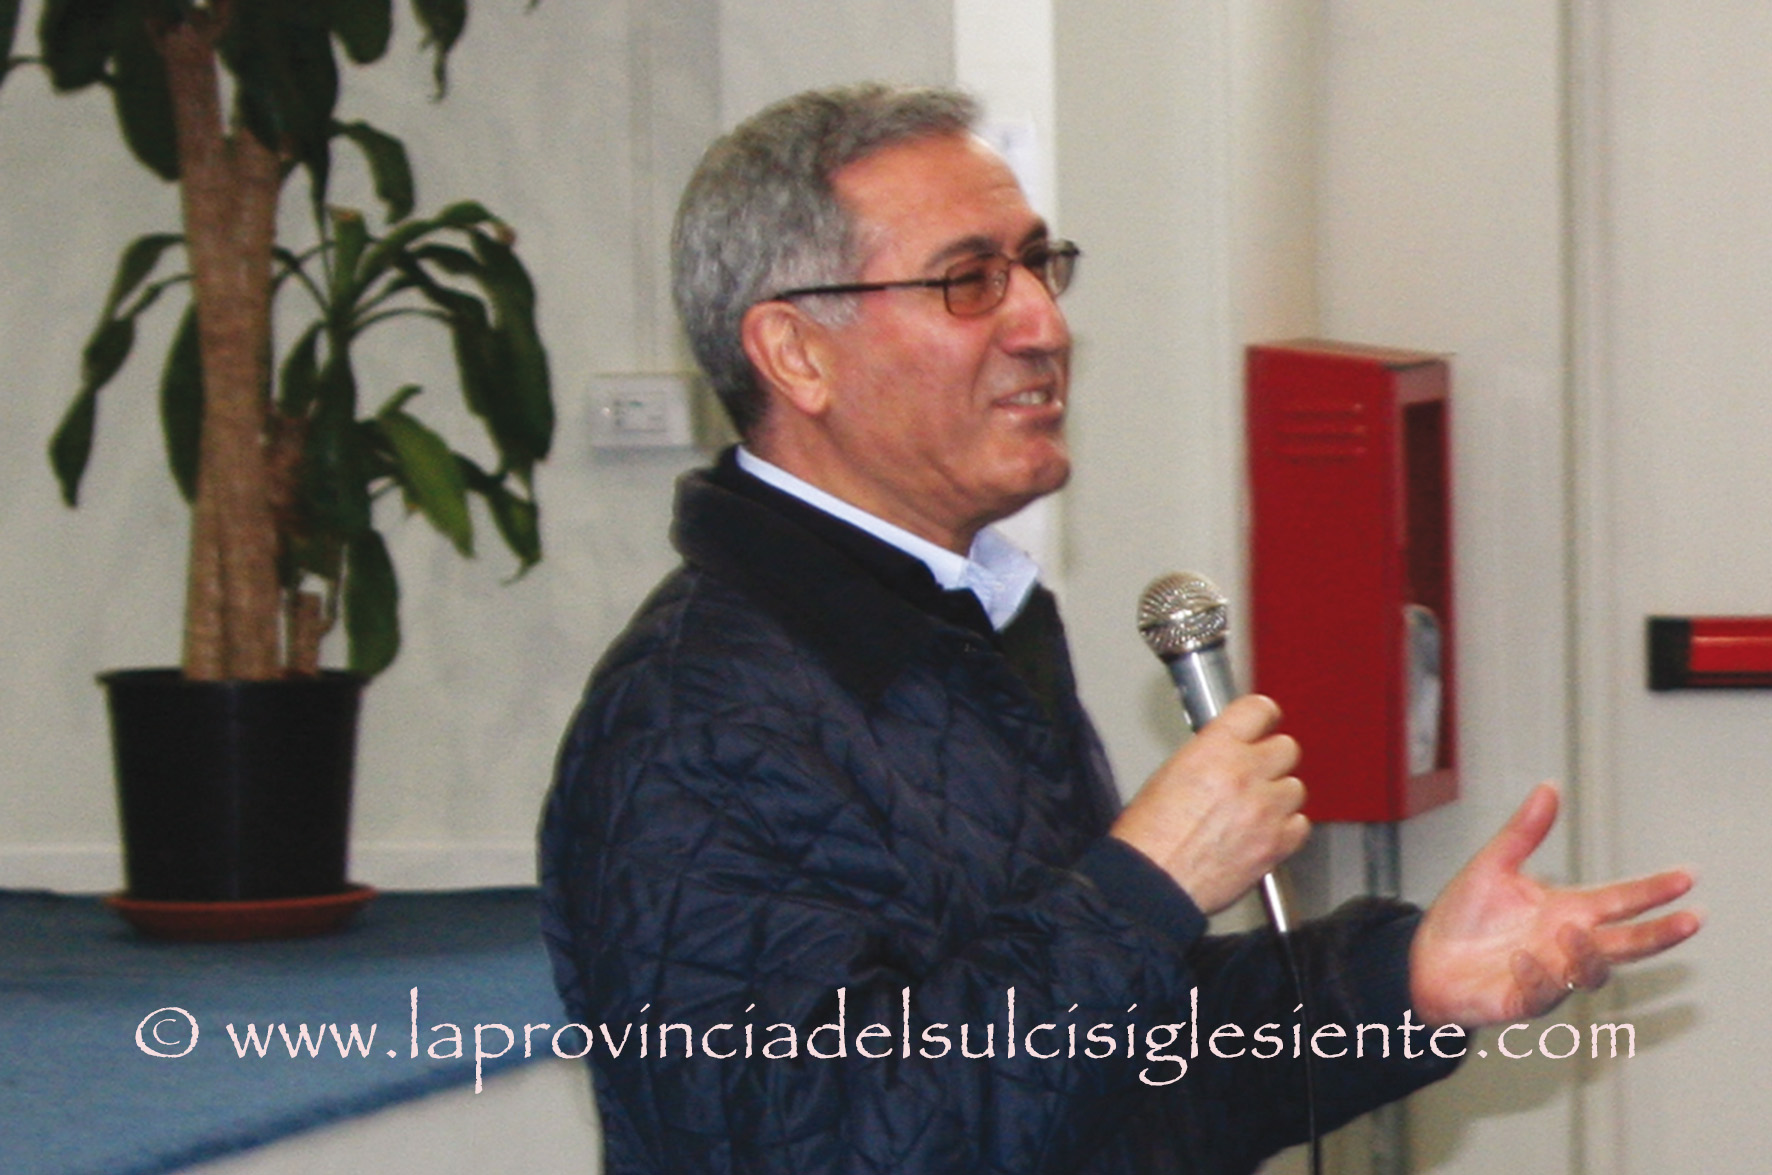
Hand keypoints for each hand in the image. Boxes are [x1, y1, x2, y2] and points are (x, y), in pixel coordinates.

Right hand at [1111, 693, 1307, 915]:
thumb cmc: (1148, 837)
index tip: (1264, 721)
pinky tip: (1264, 831)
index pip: (1258, 710)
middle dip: (1271, 759)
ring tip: (1255, 809)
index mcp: (1213, 750)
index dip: (1262, 715)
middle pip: (1286, 748)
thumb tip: (1226, 753)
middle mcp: (1244, 774)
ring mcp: (1265, 810)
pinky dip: (1286, 827)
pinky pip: (1300, 825)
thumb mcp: (1168, 774)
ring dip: (1278, 795)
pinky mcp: (1276, 844)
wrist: (1153, 884)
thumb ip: (1208, 757)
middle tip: (1256, 771)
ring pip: (1295, 788)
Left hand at [1410, 782, 1700, 1027]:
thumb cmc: (1465, 916)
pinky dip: (1536, 975)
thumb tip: (1549, 786)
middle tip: (1692, 920)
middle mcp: (1567, 944)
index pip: (1621, 900)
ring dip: (1588, 953)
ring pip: (1591, 972)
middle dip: (1660, 934)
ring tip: (1571, 929)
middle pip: (1627, 942)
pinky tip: (1521, 957)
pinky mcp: (1523, 1000)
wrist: (1425, 959)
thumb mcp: (1492, 865)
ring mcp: (1551, 975)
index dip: (1654, 890)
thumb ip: (1523, 832)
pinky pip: (1541, 992)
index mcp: (1567, 910)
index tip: (1688, 876)